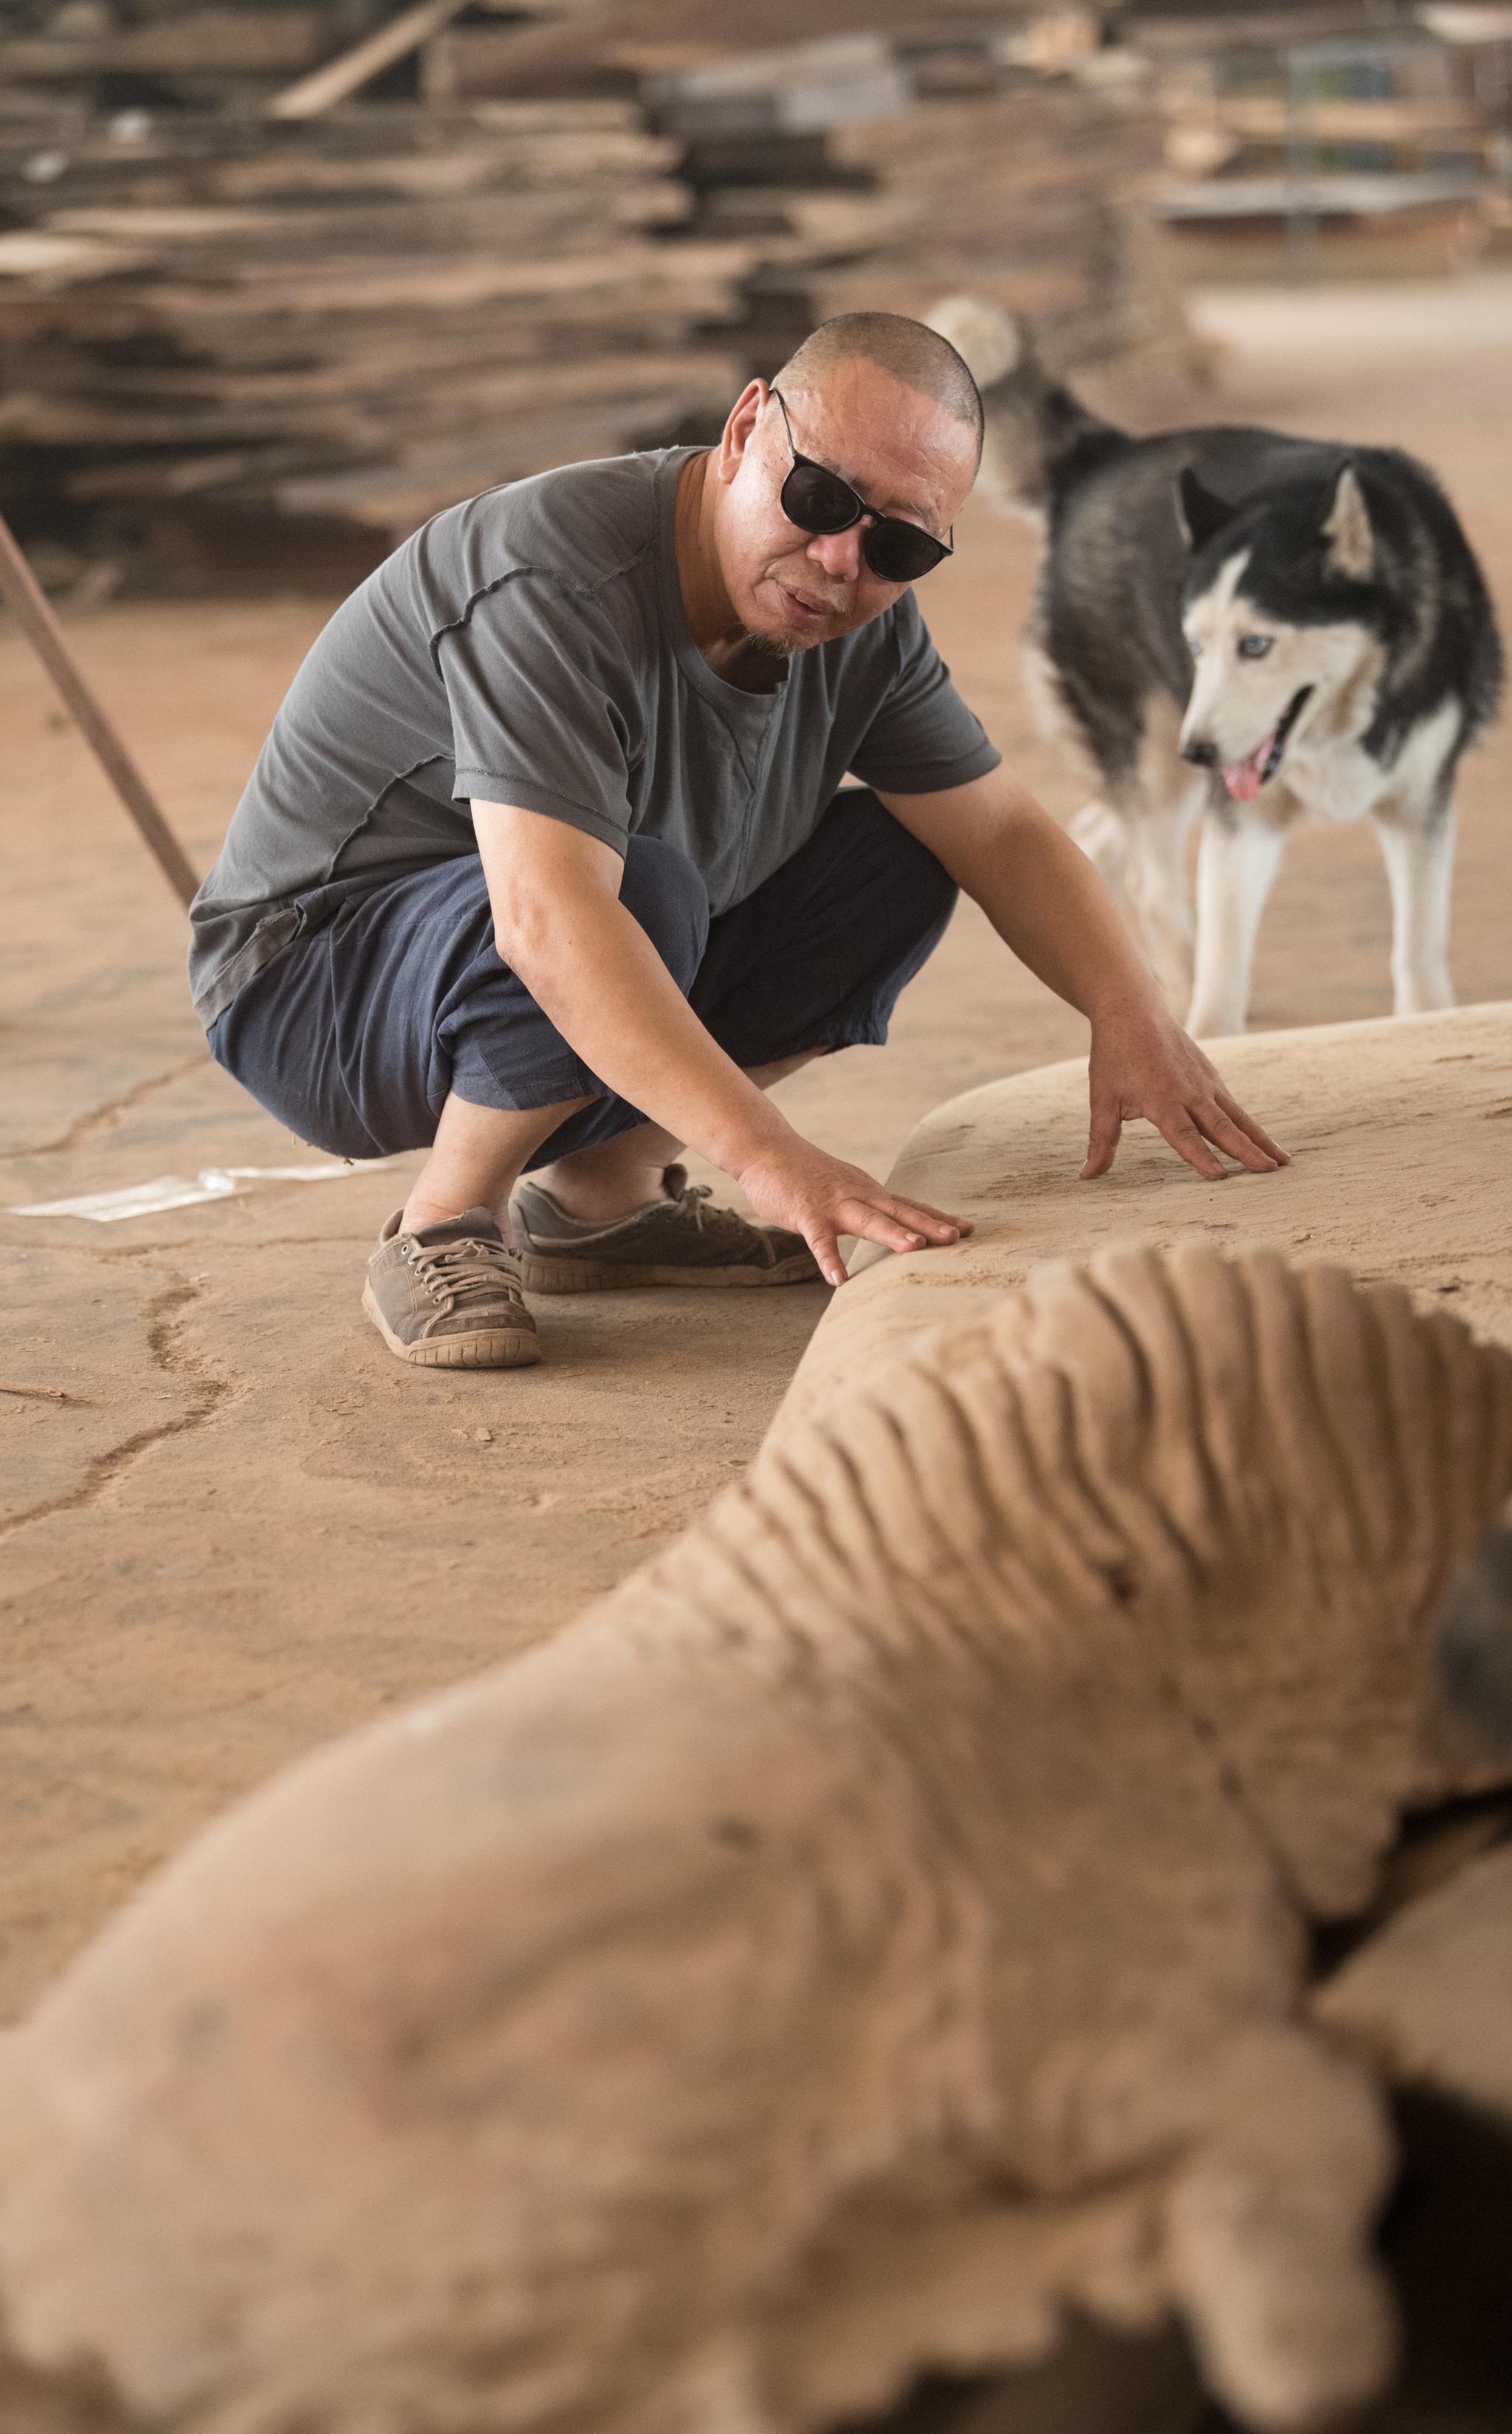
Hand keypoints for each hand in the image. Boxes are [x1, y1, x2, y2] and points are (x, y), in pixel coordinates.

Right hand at [736, 1137, 972, 1288]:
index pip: (910, 1206)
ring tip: (915, 1249)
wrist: (766, 1150)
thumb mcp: (844, 1188)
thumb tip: (891, 1225)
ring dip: (892, 1233)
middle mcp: (858, 1195)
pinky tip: (838, 1280)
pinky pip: (819, 1241)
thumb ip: (867, 1205)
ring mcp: (833, 1204)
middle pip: (899, 1211)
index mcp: (869, 1191)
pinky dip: (829, 1260)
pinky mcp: (806, 1214)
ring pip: (867, 1220)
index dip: (938, 1218)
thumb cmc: (805, 1174)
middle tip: (959, 1237)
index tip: (969, 1229)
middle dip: (929, 1226)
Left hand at [1083, 1006, 1288, 1181]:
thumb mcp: (1101, 1099)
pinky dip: (1250, 1124)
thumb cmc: (1115, 1056)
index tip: (1220, 1175)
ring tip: (1282, 1161)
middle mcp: (1189, 1092)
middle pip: (1222, 1127)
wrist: (1134, 1010)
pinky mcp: (1211, 1076)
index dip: (1200, 1156)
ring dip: (1260, 1139)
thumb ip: (1101, 1140)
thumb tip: (1088, 1176)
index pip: (1184, 1135)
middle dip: (1247, 1150)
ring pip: (1237, 1116)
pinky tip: (1263, 1141)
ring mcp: (1205, 1083)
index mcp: (1161, 1099)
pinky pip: (1234, 1105)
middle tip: (1269, 1171)